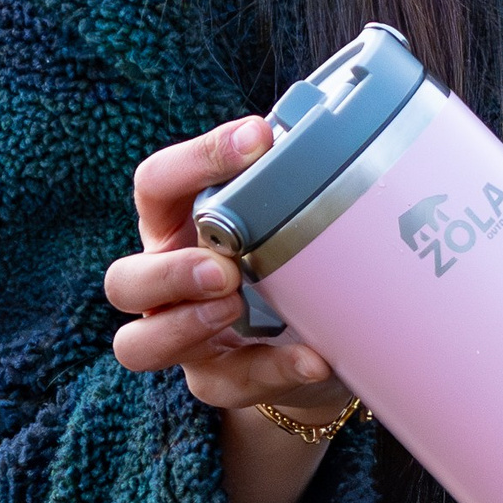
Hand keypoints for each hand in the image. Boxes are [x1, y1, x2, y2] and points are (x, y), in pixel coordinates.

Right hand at [104, 117, 358, 502]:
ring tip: (236, 303)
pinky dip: (275, 369)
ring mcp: (184, 340)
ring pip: (138, 345)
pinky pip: (229, 383)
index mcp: (179, 225)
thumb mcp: (295, 220)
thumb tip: (376, 119)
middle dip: (172, 271)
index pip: (156, 184)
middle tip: (226, 263)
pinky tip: (314, 357)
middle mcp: (166, 285)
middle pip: (125, 281)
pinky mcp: (218, 382)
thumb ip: (309, 181)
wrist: (314, 350)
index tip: (258, 137)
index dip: (197, 159)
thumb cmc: (297, 264)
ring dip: (186, 324)